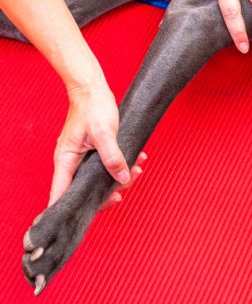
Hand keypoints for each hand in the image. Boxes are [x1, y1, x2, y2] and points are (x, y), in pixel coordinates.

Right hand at [49, 84, 143, 206]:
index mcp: (66, 160)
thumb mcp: (104, 133)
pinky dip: (121, 165)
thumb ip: (112, 157)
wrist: (93, 90)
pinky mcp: (93, 153)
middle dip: (107, 192)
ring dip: (119, 177)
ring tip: (137, 169)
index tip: (90, 213)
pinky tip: (136, 160)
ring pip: (99, 179)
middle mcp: (72, 163)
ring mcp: (82, 159)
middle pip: (84, 190)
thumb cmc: (93, 107)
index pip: (61, 194)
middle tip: (124, 188)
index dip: (72, 208)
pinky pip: (106, 166)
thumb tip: (122, 178)